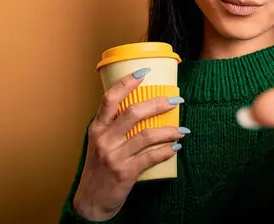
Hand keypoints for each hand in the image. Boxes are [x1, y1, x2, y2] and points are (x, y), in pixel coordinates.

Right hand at [73, 71, 185, 220]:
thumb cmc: (99, 167)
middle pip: (133, 112)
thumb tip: (144, 107)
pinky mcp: (125, 172)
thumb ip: (115, 126)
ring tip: (181, 129)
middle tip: (176, 101)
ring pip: (146, 135)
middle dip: (158, 103)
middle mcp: (104, 139)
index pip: (110, 98)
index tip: (144, 72)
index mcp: (97, 127)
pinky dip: (166, 151)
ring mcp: (114, 156)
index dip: (127, 82)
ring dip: (169, 130)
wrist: (91, 200)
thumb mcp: (100, 142)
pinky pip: (151, 157)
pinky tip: (176, 147)